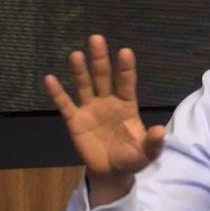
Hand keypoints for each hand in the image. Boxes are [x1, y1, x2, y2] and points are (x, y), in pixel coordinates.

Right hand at [44, 35, 164, 206]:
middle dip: (100, 59)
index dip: (126, 68)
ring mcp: (90, 109)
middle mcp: (108, 101)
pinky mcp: (75, 121)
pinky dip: (57, 93)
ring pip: (84, 85)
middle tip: (97, 38)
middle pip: (104, 77)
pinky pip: (65, 104)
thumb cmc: (133, 157)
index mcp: (127, 105)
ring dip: (80, 71)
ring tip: (76, 55)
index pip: (127, 83)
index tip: (125, 51)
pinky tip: (50, 79)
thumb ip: (153, 142)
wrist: (112, 172)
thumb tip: (160, 130)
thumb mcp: (147, 153)